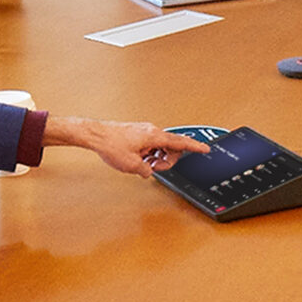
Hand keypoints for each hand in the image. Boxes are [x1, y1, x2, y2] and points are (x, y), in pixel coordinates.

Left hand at [47, 116, 210, 174]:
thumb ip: (146, 171)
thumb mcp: (132, 166)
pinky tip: (136, 159)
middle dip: (165, 161)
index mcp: (154, 136)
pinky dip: (147, 154)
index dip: (194, 147)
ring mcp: (144, 131)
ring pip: (159, 147)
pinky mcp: (137, 133)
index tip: (205, 149)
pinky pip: (149, 145)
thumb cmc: (111, 144)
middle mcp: (151, 131)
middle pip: (170, 148)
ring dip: (154, 158)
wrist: (95, 135)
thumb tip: (148, 171)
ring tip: (141, 164)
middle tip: (152, 168)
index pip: (180, 142)